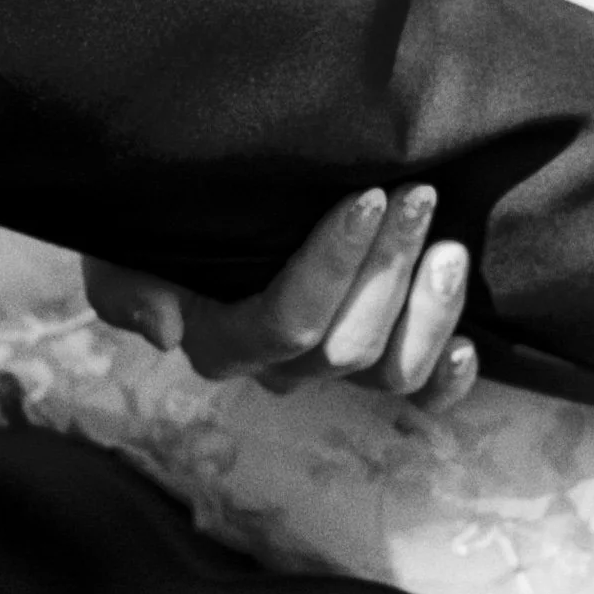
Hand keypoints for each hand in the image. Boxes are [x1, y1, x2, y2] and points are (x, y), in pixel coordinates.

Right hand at [83, 186, 476, 403]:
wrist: (206, 202)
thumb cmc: (166, 213)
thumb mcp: (123, 239)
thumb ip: (125, 285)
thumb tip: (167, 331)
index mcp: (223, 340)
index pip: (286, 322)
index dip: (333, 266)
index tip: (366, 196)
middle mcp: (283, 366)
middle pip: (348, 344)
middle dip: (389, 267)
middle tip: (417, 196)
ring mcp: (337, 367)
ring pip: (392, 369)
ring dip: (429, 311)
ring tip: (449, 247)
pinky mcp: (383, 362)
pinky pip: (423, 397)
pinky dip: (450, 380)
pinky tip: (469, 344)